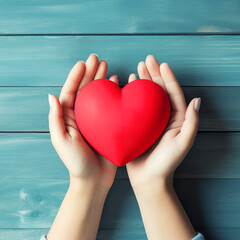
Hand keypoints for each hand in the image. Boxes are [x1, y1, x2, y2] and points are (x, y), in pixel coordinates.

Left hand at [48, 53, 117, 188]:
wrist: (94, 180)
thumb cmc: (77, 163)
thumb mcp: (62, 141)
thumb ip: (56, 119)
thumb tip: (51, 96)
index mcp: (69, 118)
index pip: (71, 92)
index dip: (76, 77)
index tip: (83, 63)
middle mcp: (82, 116)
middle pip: (85, 90)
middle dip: (90, 73)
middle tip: (97, 59)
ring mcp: (96, 120)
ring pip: (98, 95)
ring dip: (101, 80)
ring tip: (106, 66)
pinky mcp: (108, 125)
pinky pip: (111, 106)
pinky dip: (113, 93)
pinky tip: (116, 83)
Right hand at [126, 55, 200, 187]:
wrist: (148, 179)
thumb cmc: (166, 163)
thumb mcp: (183, 143)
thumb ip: (191, 122)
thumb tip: (197, 100)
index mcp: (176, 119)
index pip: (173, 94)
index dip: (168, 78)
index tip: (162, 64)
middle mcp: (162, 116)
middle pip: (159, 91)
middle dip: (154, 74)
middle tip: (148, 59)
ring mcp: (148, 120)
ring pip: (146, 96)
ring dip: (143, 80)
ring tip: (139, 67)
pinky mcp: (136, 124)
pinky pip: (134, 105)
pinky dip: (133, 93)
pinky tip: (129, 83)